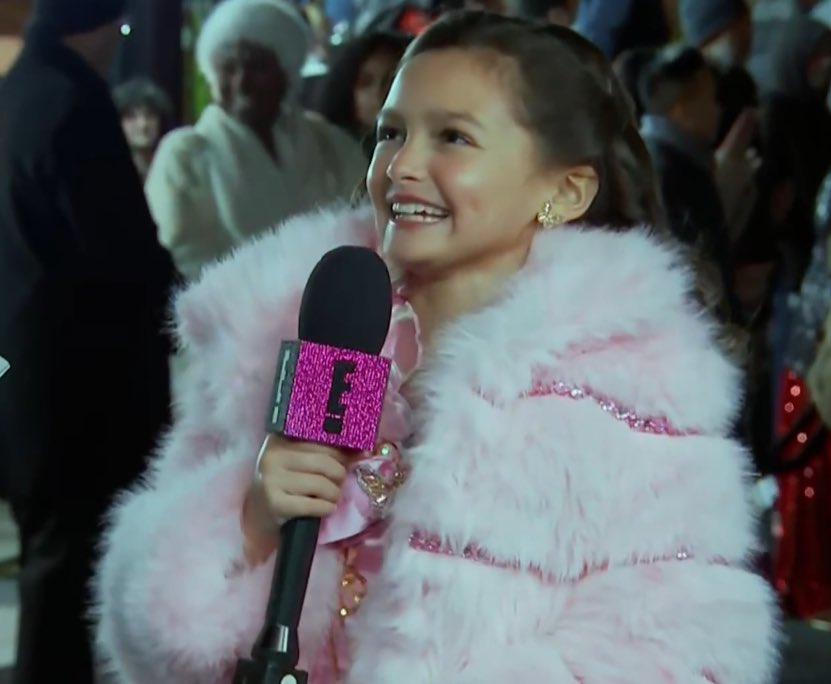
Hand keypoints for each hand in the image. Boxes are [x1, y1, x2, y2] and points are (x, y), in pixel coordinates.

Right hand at [241, 434, 348, 562]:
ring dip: (334, 494)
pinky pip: (313, 505)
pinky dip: (326, 508)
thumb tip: (363, 449)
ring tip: (332, 497)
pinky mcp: (276, 504)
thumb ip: (324, 452)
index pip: (322, 441)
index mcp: (280, 440)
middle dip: (339, 475)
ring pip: (321, 484)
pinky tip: (326, 509)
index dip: (340, 453)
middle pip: (324, 462)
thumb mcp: (298, 461)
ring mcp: (272, 480)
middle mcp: (273, 457)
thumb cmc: (284, 483)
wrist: (257, 514)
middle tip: (338, 483)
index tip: (347, 461)